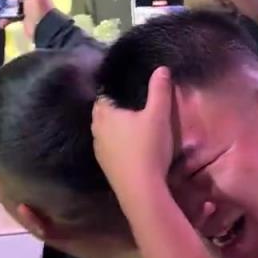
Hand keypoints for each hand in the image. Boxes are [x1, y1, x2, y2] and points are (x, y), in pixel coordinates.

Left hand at [91, 67, 174, 212]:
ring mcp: (98, 150)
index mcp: (104, 114)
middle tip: (130, 104)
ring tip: (131, 123)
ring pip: (104, 132)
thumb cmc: (148, 148)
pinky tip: (130, 146)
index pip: (103, 95)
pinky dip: (116, 143)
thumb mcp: (158, 115)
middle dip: (113, 108)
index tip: (125, 88)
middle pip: (102, 113)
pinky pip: (108, 147)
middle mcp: (96, 131)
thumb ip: (159, 90)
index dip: (112, 90)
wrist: (140, 189)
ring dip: (114, 127)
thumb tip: (161, 68)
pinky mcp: (105, 166)